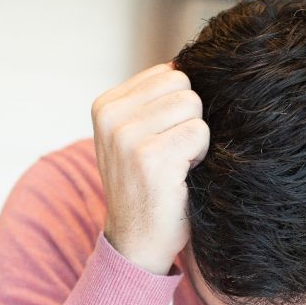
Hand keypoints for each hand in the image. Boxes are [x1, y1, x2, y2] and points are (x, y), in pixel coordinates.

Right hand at [90, 63, 209, 274]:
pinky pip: (199, 133)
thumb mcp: (135, 135)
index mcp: (105, 104)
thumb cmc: (147, 187)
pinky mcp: (151, 157)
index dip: (177, 108)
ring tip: (175, 165)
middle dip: (188, 119)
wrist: (136, 242)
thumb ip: (153, 100)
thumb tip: (189, 62)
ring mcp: (127, 136)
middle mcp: (110, 116)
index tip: (162, 140)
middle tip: (172, 154)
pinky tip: (180, 176)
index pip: (169, 72)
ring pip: (193, 106)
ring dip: (195, 138)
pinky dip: (199, 156)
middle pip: (184, 85)